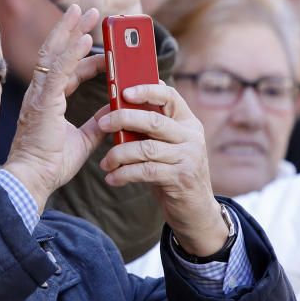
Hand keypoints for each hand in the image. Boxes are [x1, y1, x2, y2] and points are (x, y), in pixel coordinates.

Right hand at [3, 5, 105, 209]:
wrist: (34, 179)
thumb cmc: (51, 164)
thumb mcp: (83, 139)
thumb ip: (98, 122)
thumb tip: (114, 109)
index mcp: (47, 100)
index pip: (66, 70)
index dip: (84, 57)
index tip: (103, 50)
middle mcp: (40, 93)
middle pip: (56, 52)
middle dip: (72, 29)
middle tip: (89, 12)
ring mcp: (39, 95)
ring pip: (54, 53)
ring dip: (71, 30)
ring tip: (86, 12)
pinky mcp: (43, 101)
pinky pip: (58, 70)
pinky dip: (73, 52)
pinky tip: (86, 38)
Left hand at [97, 83, 227, 256]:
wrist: (196, 210)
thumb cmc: (174, 172)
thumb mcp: (170, 146)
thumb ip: (153, 129)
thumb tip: (119, 110)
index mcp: (188, 123)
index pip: (170, 96)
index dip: (147, 90)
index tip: (124, 92)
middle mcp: (191, 137)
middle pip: (154, 121)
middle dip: (124, 119)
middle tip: (103, 124)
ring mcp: (188, 157)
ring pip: (146, 148)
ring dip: (119, 154)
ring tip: (105, 162)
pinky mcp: (180, 178)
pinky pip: (145, 171)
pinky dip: (124, 174)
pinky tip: (112, 178)